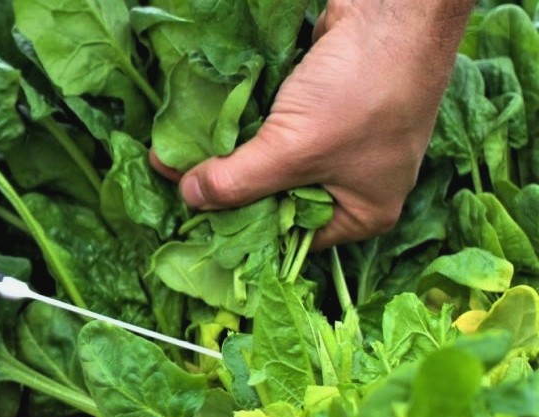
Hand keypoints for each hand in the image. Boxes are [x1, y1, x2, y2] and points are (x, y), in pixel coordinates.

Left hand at [150, 0, 473, 248]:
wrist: (395, 11)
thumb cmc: (361, 91)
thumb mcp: (292, 149)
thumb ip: (237, 181)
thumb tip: (187, 197)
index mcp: (362, 213)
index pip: (287, 239)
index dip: (238, 231)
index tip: (188, 222)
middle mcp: (352, 185)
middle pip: (275, 200)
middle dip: (228, 190)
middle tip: (175, 184)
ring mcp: (339, 144)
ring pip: (270, 163)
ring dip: (228, 158)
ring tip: (176, 157)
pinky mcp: (323, 109)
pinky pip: (274, 130)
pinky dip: (243, 128)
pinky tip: (203, 128)